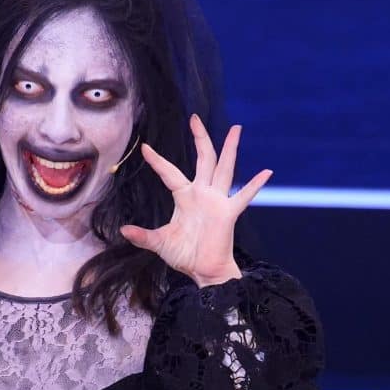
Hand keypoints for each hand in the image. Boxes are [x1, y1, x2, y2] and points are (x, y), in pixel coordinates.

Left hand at [119, 114, 271, 286]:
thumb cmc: (185, 256)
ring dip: (230, 149)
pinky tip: (267, 172)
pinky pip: (244, 196)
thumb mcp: (159, 243)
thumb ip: (143, 236)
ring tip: (236, 129)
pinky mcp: (228, 213)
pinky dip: (255, 185)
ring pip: (223, 168)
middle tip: (195, 118)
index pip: (170, 173)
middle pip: (203, 159)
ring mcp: (217, 201)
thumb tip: (123, 231)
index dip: (157, 161)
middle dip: (200, 138)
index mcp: (185, 197)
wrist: (203, 272)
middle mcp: (202, 193)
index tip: (145, 147)